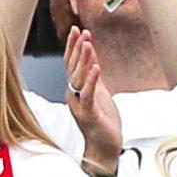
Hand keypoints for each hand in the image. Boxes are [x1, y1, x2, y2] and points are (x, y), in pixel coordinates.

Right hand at [63, 27, 121, 163]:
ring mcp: (79, 104)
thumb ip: (94, 78)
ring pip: (78, 78)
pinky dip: (92, 80)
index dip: (74, 47)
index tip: (78, 30)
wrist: (104, 147)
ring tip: (88, 43)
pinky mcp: (89, 113)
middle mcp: (74, 95)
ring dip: (83, 60)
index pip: (72, 64)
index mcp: (76, 90)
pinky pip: (89, 94)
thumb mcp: (99, 94)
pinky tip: (96, 67)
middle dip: (76, 49)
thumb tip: (92, 59)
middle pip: (72, 68)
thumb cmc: (102, 121)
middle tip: (79, 31)